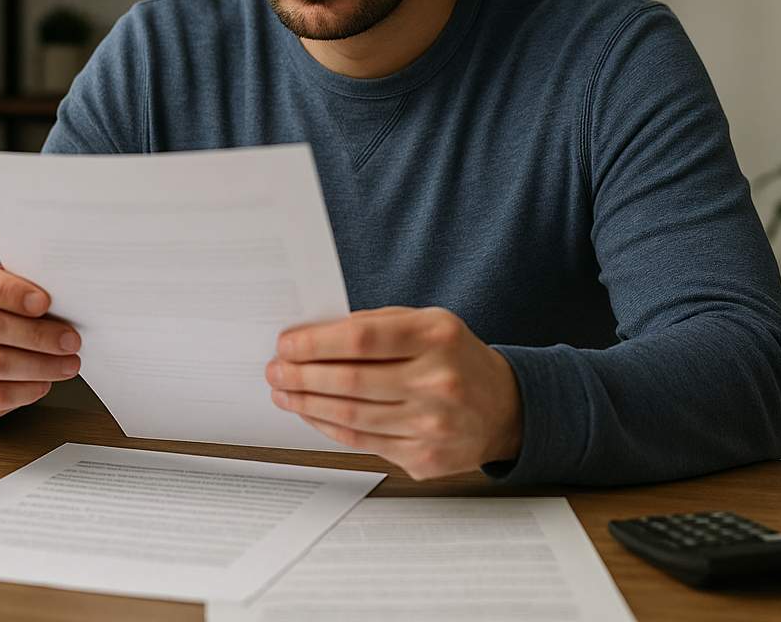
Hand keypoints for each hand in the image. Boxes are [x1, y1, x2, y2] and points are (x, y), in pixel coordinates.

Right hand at [0, 255, 81, 421]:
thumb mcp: (10, 282)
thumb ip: (29, 285)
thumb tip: (67, 298)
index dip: (9, 292)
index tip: (45, 303)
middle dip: (37, 335)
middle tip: (70, 340)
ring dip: (38, 366)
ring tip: (67, 364)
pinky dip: (24, 391)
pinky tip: (43, 383)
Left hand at [266, 306, 521, 479]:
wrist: (505, 409)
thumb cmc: (455, 358)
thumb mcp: (428, 323)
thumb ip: (376, 325)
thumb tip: (313, 336)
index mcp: (437, 337)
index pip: (362, 339)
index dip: (315, 343)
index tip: (286, 343)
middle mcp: (438, 381)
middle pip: (351, 381)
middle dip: (301, 376)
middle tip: (275, 370)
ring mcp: (433, 425)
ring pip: (351, 417)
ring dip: (307, 404)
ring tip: (284, 392)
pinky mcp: (424, 458)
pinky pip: (363, 443)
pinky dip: (328, 427)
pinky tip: (311, 413)